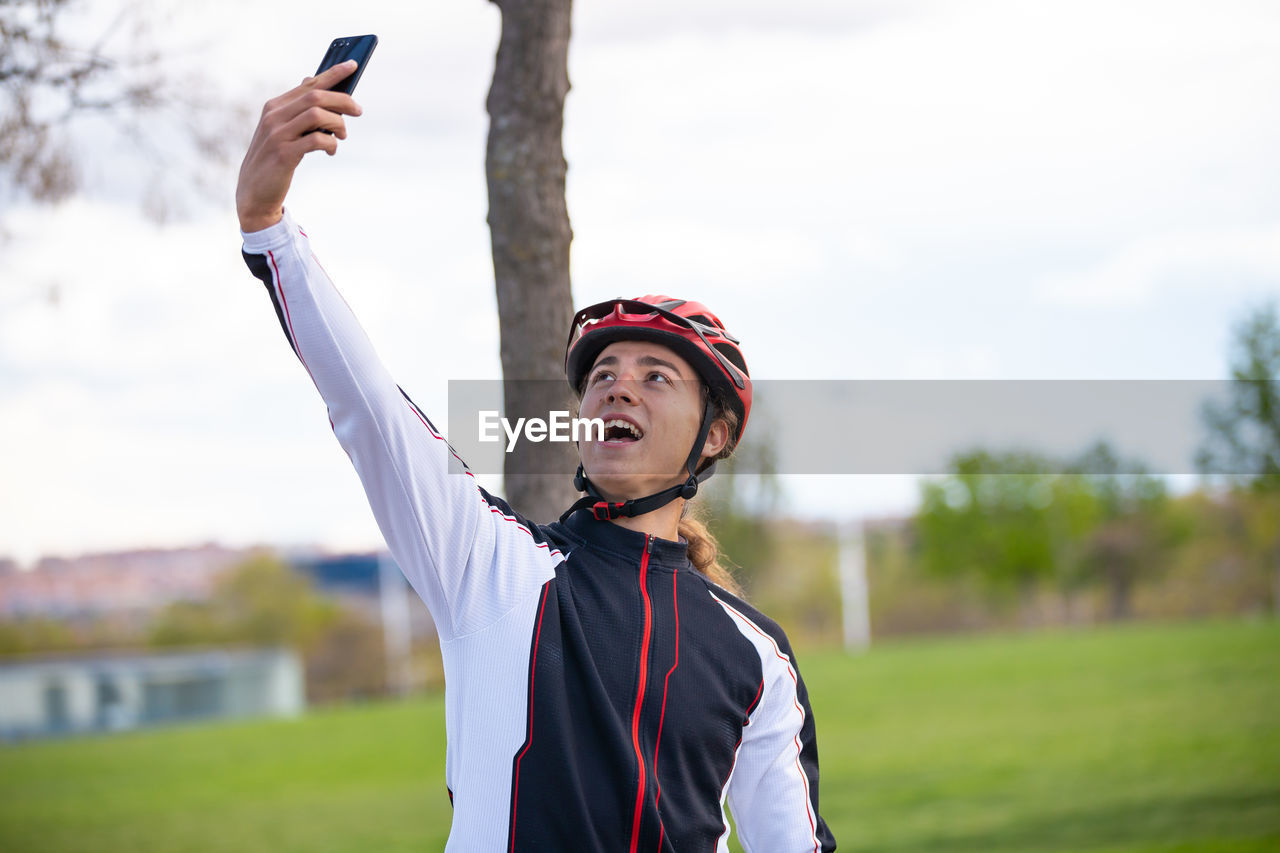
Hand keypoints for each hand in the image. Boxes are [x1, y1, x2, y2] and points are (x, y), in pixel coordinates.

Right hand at [235, 60, 363, 232]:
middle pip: (315, 96)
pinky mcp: (284, 154)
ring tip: (342, 136)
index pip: (308, 84)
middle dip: (342, 100)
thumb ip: (296, 108)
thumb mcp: (281, 130)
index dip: (332, 73)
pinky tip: (331, 151)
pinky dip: (330, 143)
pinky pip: (316, 140)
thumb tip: (311, 79)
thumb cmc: (274, 159)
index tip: (353, 65)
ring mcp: (277, 135)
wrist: (254, 193)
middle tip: (358, 110)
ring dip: (337, 124)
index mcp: (274, 106)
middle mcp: (274, 116)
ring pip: (317, 115)